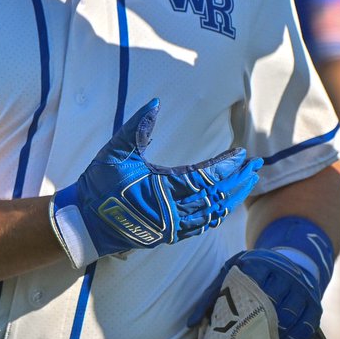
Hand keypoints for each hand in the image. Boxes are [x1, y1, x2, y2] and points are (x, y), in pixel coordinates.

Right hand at [50, 99, 260, 266]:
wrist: (83, 223)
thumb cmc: (98, 185)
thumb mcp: (114, 152)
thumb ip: (136, 127)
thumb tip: (155, 102)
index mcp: (162, 189)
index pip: (206, 177)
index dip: (226, 166)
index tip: (240, 153)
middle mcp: (172, 212)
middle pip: (217, 196)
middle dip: (239, 179)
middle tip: (256, 165)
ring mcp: (172, 227)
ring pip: (214, 214)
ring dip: (234, 197)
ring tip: (249, 181)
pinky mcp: (169, 235)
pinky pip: (202, 226)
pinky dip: (219, 213)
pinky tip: (227, 203)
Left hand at [189, 249, 322, 338]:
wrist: (288, 262)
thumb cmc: (252, 273)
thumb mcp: (230, 274)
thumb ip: (211, 296)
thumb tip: (190, 323)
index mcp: (261, 264)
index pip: (253, 288)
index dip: (244, 310)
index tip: (235, 328)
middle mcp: (285, 274)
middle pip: (273, 304)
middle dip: (260, 326)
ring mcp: (302, 289)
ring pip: (291, 316)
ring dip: (277, 336)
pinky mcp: (314, 304)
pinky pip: (306, 326)